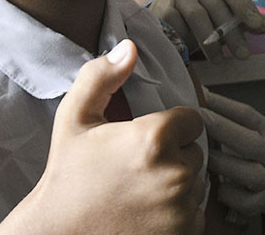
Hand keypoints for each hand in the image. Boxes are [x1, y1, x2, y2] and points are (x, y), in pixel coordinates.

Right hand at [0, 40, 206, 234]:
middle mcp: (175, 174)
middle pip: (194, 152)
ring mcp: (182, 209)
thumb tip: (128, 48)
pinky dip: (178, 215)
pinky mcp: (185, 234)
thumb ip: (101, 77)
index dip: (171, 128)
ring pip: (196, 184)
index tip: (148, 140)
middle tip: (138, 169)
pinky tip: (147, 215)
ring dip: (176, 186)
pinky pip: (195, 214)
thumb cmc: (68, 178)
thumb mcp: (74, 120)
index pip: (191, 120)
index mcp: (153, 139)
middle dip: (173, 156)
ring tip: (140, 193)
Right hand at [149, 0, 264, 61]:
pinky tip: (196, 52)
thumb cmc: (203, 3)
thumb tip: (263, 26)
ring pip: (196, 15)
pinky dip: (189, 40)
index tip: (260, 28)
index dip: (245, 8)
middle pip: (214, 5)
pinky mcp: (160, 6)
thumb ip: (242, 14)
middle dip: (231, 33)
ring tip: (220, 59)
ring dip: (210, 41)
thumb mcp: (223, 2)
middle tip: (243, 54)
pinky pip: (177, 26)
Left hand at [201, 90, 264, 217]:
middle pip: (252, 143)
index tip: (201, 97)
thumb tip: (201, 96)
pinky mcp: (261, 205)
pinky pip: (244, 202)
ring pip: (250, 175)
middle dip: (222, 130)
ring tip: (199, 154)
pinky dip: (227, 194)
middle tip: (197, 120)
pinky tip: (213, 185)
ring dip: (222, 163)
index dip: (223, 106)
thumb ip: (233, 116)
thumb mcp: (260, 129)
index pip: (249, 116)